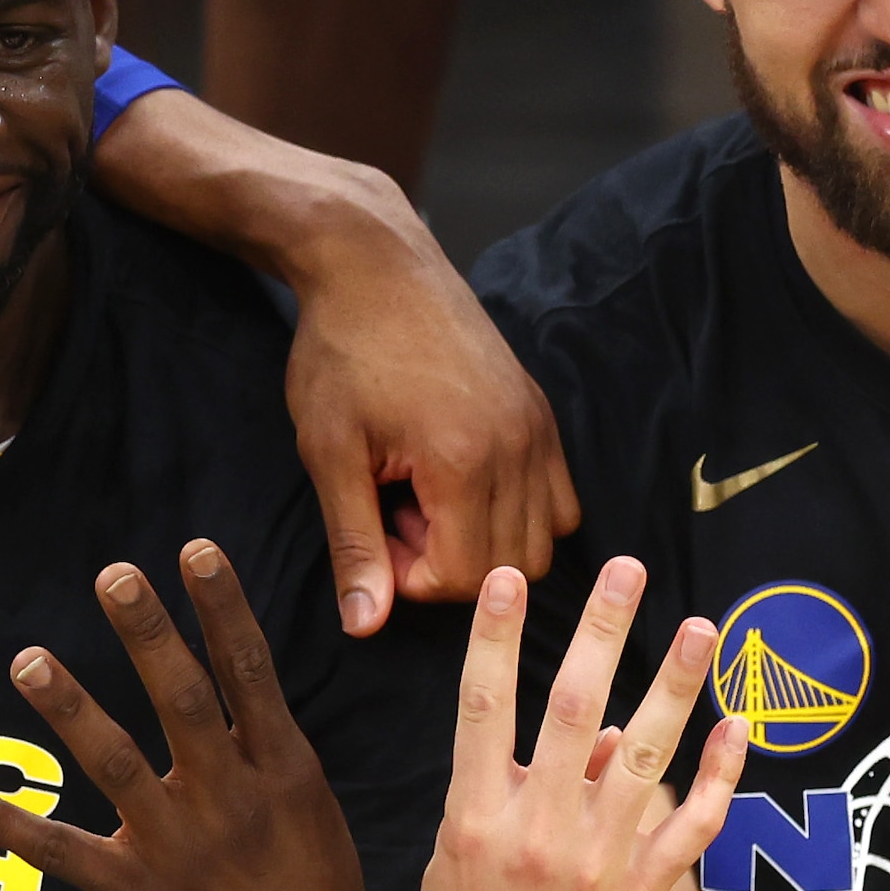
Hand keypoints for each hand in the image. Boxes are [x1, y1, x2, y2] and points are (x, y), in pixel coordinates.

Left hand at [0, 545, 396, 890]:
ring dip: (68, 708)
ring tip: (28, 659)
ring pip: (116, 762)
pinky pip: (59, 851)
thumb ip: (269, 756)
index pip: (249, 673)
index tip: (193, 549)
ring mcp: (181, 847)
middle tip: (113, 575)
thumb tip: (242, 698)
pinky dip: (0, 822)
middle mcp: (231, 798)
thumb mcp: (314, 818)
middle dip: (148, 634)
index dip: (221, 609)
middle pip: (183, 700)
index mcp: (283, 772)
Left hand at [283, 215, 578, 632]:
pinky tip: (464, 486)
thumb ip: (354, 543)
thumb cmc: (342, 352)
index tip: (374, 535)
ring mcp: (538, 430)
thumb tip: (365, 624)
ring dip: (486, 544)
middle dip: (449, 566)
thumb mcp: (329, 452)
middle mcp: (518, 448)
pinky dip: (520, 516)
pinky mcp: (542, 415)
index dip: (412, 578)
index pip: (464, 578)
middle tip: (397, 518)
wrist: (376, 266)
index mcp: (463, 461)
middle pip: (509, 569)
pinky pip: (560, 501)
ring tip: (427, 502)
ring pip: (542, 542)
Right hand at [411, 564, 734, 890]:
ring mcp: (594, 865)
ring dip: (676, 684)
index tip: (506, 576)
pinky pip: (690, 827)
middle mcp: (537, 831)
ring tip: (701, 627)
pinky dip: (719, 776)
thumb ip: (518, 791)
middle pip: (576, 710)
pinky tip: (737, 728)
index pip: (483, 706)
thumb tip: (605, 735)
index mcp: (476, 816)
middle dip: (602, 631)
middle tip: (625, 569)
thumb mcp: (463, 860)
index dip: (495, 637)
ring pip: (646, 756)